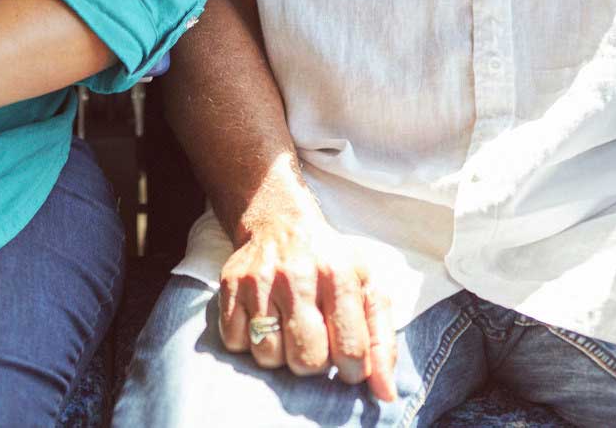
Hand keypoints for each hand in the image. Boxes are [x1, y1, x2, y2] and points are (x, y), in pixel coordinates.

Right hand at [215, 207, 397, 401]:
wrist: (281, 221)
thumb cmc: (330, 262)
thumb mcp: (366, 288)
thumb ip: (380, 341)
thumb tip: (385, 394)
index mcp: (338, 275)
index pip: (350, 349)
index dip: (352, 371)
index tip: (348, 366)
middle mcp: (297, 276)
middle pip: (307, 361)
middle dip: (314, 364)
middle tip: (316, 343)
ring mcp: (260, 281)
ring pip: (268, 357)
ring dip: (281, 355)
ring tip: (288, 330)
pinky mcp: (230, 286)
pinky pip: (236, 343)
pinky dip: (250, 342)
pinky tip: (264, 321)